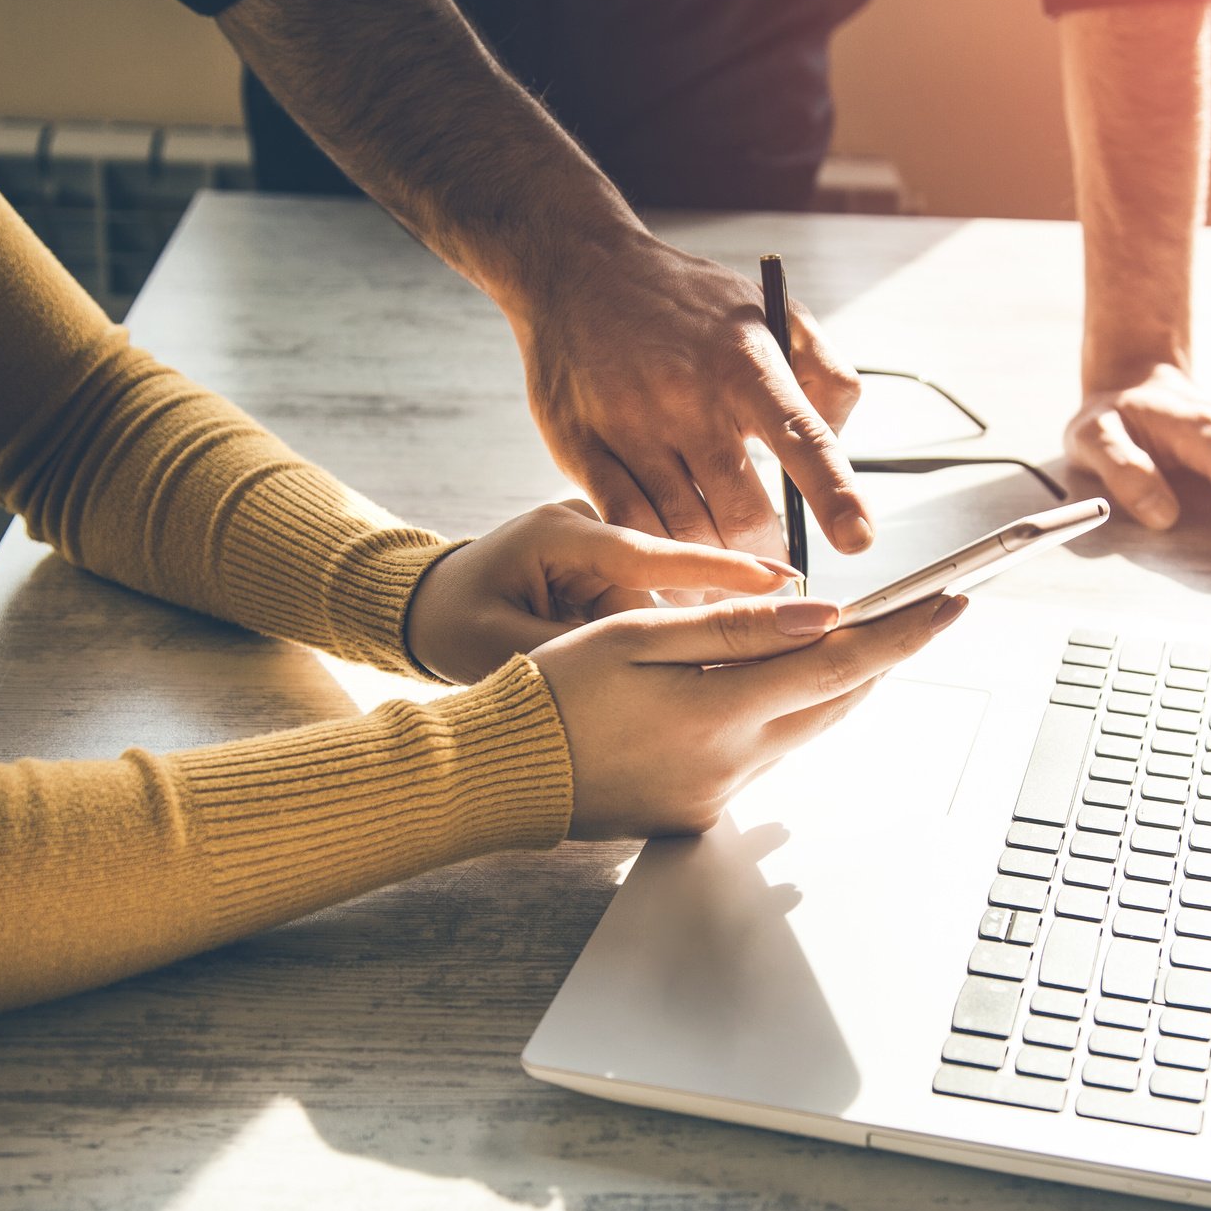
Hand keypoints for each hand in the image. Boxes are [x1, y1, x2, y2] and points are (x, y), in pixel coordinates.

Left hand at [404, 501, 797, 683]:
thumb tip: (658, 667)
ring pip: (662, 598)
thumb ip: (577, 656)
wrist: (426, 606)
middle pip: (668, 581)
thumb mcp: (501, 649)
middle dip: (693, 625)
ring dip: (666, 642)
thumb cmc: (454, 626)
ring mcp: (603, 542)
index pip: (651, 552)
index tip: (784, 581)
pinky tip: (660, 673)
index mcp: (561, 532)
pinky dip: (655, 638)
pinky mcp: (610, 563)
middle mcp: (590, 525)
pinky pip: (649, 602)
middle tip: (734, 661)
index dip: (720, 569)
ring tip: (647, 685)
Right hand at [520, 232, 872, 563]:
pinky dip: (658, 561)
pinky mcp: (580, 448)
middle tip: (780, 577)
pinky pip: (626, 525)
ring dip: (715, 572)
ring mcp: (629, 425)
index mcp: (745, 361)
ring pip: (683, 530)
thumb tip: (842, 439)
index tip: (857, 539)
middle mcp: (687, 395)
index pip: (801, 433)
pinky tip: (676, 574)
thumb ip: (823, 372)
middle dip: (768, 558)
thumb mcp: (769, 311)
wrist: (576, 270)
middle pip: (741, 510)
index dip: (833, 491)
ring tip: (732, 584)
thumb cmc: (686, 302)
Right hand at [532, 591, 968, 838]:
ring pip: (801, 729)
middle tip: (917, 611)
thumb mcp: (635, 635)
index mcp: (719, 713)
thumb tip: (824, 615)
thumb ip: (734, 625)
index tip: (953, 603)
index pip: (841, 665)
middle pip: (835, 703)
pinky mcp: (698, 813)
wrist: (494, 775)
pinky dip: (776, 714)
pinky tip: (761, 684)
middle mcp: (732, 765)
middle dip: (880, 656)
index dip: (904, 631)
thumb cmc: (551, 692)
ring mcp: (718, 796)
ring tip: (847, 636)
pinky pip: (762, 755)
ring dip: (827, 684)